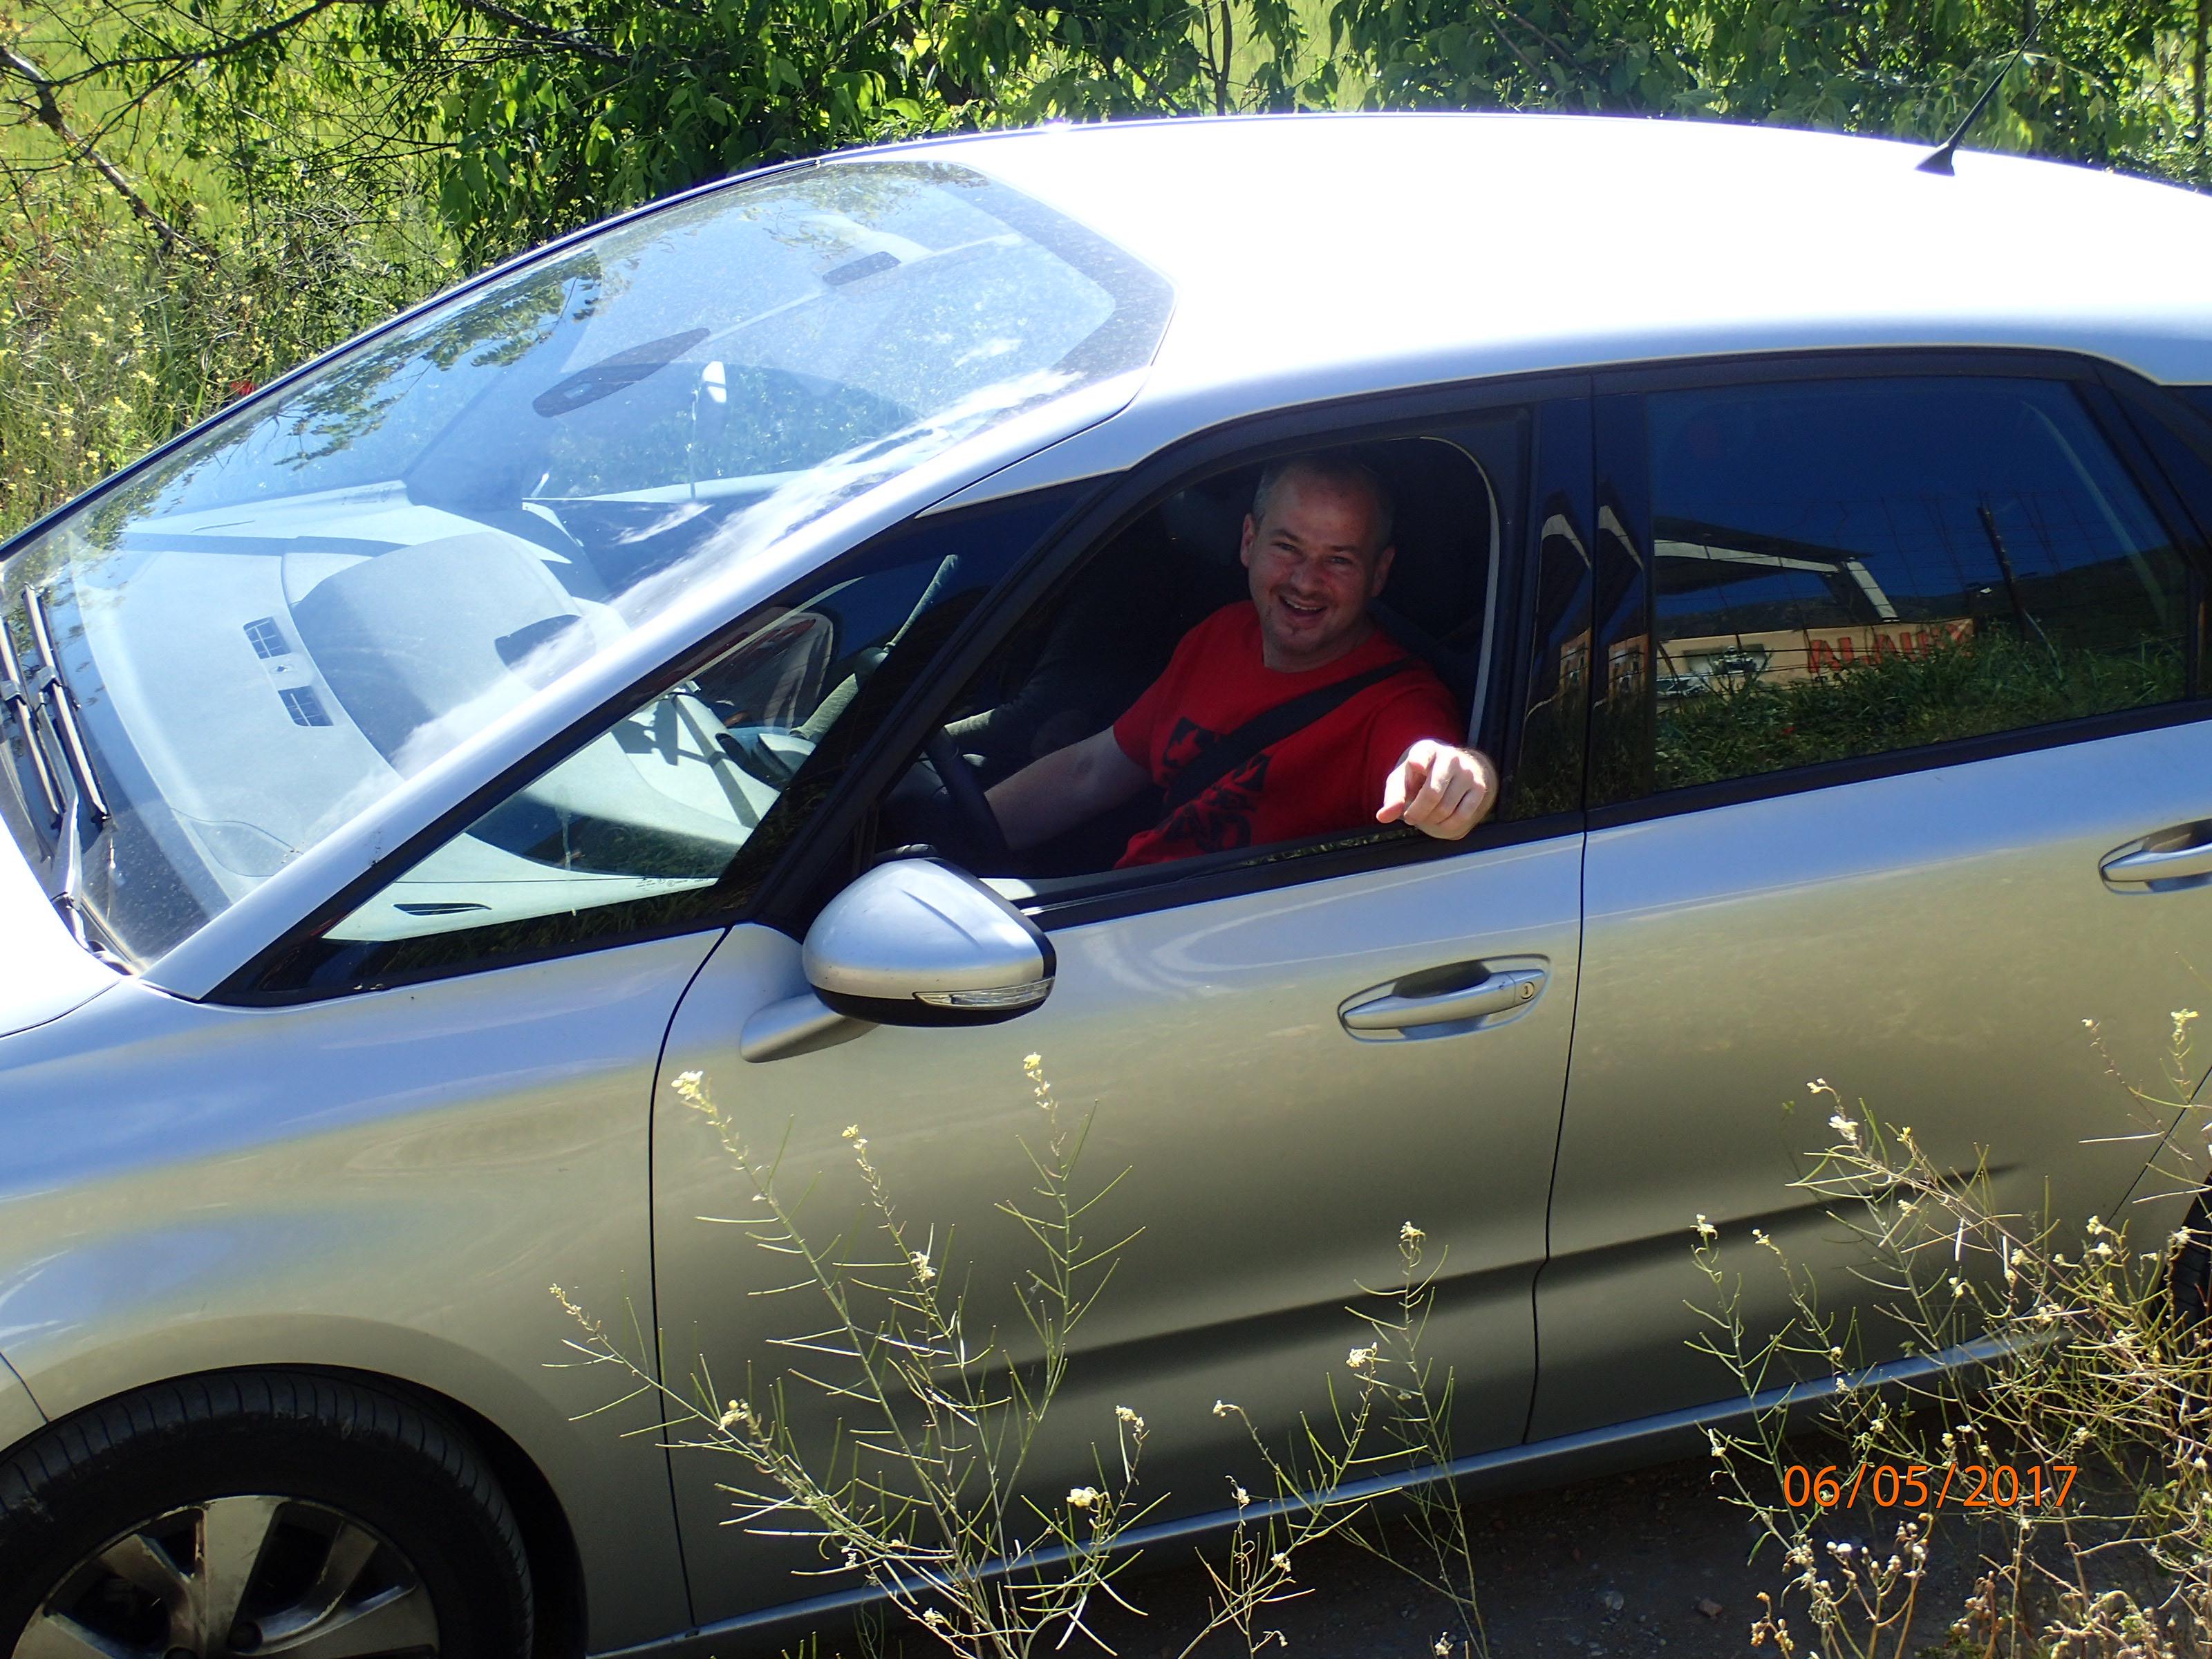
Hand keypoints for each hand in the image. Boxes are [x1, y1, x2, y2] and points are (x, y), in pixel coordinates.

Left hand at [1377, 741, 1497, 839]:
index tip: (1415, 765)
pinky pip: (1462, 816)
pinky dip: (1447, 825)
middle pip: (1432, 794)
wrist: (1454, 770)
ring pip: (1445, 808)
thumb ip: (1393, 798)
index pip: (1423, 754)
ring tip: (1425, 816)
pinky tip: (1440, 822)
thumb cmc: (1421, 776)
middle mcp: (1450, 758)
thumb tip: (1383, 817)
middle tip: (1410, 817)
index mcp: (1427, 750)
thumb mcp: (1403, 780)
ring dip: (1431, 820)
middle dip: (1417, 812)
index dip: (1419, 760)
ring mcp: (1468, 773)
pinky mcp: (1480, 788)